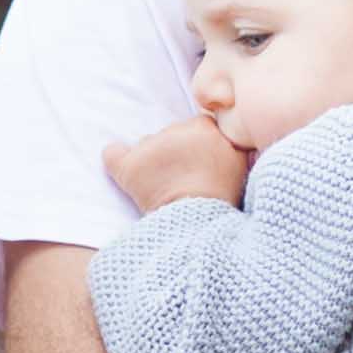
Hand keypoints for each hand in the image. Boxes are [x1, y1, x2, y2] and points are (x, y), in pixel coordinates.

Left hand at [105, 115, 253, 212]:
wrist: (198, 225)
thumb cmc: (221, 198)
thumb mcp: (240, 163)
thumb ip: (227, 143)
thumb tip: (216, 138)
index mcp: (205, 127)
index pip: (196, 127)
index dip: (196, 146)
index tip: (199, 165)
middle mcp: (176, 131)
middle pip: (171, 135)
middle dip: (175, 154)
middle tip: (185, 179)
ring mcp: (150, 147)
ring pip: (147, 146)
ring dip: (152, 162)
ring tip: (164, 187)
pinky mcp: (128, 166)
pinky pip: (112, 154)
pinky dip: (116, 159)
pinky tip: (122, 167)